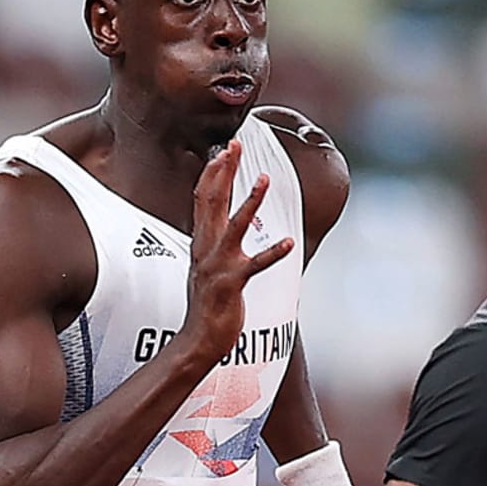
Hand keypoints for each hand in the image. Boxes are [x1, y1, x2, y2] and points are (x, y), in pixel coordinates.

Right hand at [179, 141, 292, 363]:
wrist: (198, 340)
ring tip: (264, 179)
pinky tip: (288, 241)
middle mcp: (206, 249)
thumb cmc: (208, 304)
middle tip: (234, 145)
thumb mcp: (205, 265)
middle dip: (224, 172)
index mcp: (200, 243)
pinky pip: (255, 265)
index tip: (224, 149)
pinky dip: (272, 253)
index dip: (212, 172)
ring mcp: (218, 267)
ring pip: (234, 226)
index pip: (202, 199)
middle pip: (212, 202)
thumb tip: (218, 222)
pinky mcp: (232, 285)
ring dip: (250, 201)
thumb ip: (211, 241)